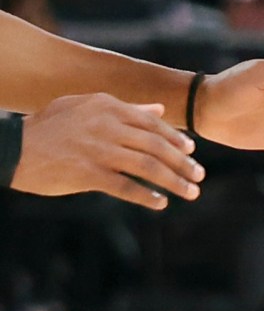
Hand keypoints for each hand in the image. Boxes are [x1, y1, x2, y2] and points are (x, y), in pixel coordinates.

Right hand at [13, 93, 202, 207]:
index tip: (191, 151)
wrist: (11, 149)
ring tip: (190, 192)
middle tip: (199, 176)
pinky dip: (146, 195)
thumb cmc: (47, 127)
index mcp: (107, 107)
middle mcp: (106, 126)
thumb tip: (158, 111)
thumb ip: (124, 108)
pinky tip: (159, 203)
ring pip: (148, 167)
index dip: (175, 139)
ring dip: (174, 181)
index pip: (152, 124)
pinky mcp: (87, 173)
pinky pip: (125, 187)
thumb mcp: (82, 107)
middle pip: (156, 146)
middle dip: (182, 163)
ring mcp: (98, 150)